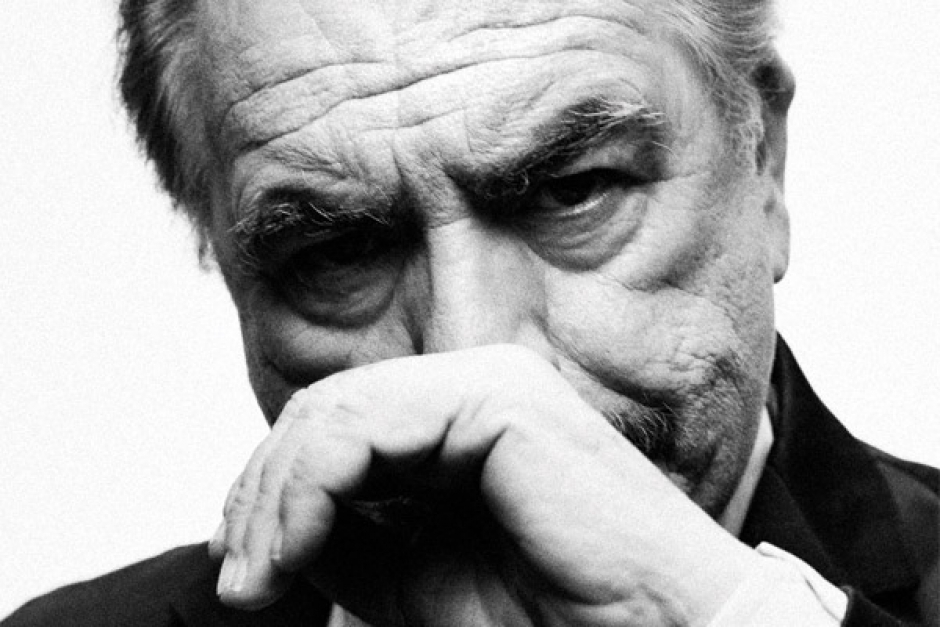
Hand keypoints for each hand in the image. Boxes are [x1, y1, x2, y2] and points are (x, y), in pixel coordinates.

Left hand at [210, 344, 757, 625]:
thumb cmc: (555, 616)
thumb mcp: (417, 582)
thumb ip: (351, 540)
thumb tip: (273, 525)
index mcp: (461, 422)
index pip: (337, 428)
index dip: (274, 492)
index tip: (244, 573)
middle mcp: (474, 387)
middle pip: (325, 412)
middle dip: (264, 497)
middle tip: (240, 583)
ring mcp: (489, 383)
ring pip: (334, 412)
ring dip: (279, 495)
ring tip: (263, 574)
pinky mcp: (497, 398)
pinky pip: (366, 423)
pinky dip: (313, 484)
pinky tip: (301, 545)